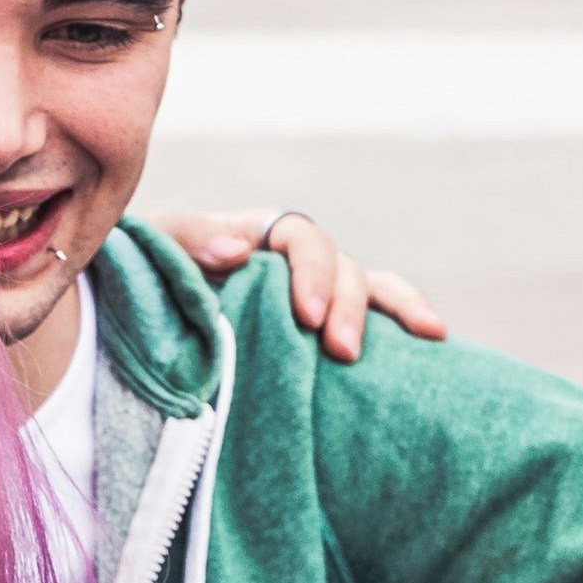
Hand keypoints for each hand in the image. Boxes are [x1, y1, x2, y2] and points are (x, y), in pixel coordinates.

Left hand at [155, 208, 446, 362]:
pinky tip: (437, 339)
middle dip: (350, 306)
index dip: (311, 273)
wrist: (144, 309)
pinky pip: (378, 316)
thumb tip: (239, 250)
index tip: (307, 316)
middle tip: (342, 349)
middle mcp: (297, 260)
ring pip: (373, 287)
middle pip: (344, 267)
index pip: (302, 240)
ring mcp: (318, 292)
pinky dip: (407, 319)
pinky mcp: (326, 326)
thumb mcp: (158, 248)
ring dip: (396, 310)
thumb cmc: (150, 271)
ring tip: (426, 335)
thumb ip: (190, 240)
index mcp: (260, 233)